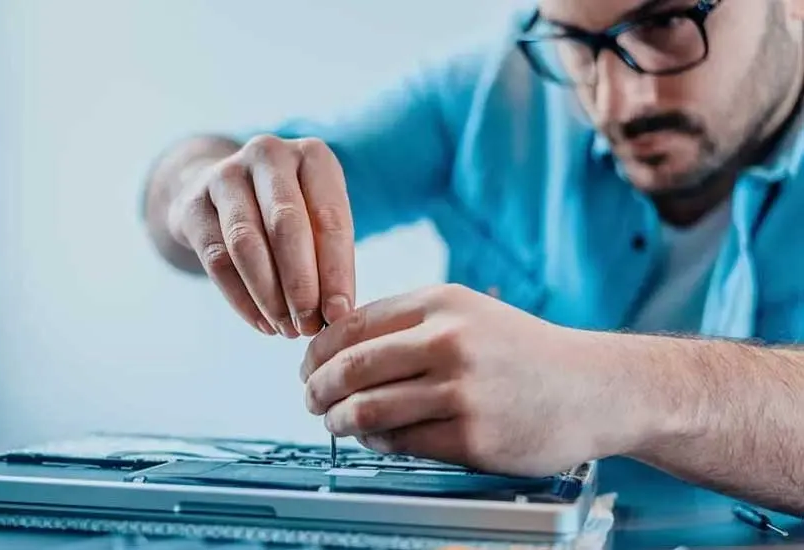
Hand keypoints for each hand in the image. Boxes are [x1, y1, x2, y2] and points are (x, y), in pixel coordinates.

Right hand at [168, 135, 354, 337]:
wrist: (225, 193)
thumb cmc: (290, 212)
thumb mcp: (319, 219)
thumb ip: (330, 258)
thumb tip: (337, 313)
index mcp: (313, 155)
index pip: (330, 217)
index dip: (336, 271)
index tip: (340, 314)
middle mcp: (268, 154)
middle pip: (286, 225)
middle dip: (301, 284)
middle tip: (309, 326)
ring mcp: (225, 175)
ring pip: (246, 243)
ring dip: (269, 295)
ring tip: (286, 329)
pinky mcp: (193, 204)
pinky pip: (217, 260)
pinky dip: (242, 299)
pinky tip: (261, 323)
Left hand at [301, 284, 649, 476]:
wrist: (595, 387)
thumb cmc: (523, 352)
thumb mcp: (469, 313)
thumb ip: (408, 324)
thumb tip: (340, 349)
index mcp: (442, 302)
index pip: (352, 325)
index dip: (317, 351)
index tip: (308, 367)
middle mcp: (449, 341)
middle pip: (351, 367)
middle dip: (317, 388)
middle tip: (310, 399)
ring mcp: (461, 390)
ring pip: (368, 409)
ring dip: (339, 420)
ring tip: (334, 423)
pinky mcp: (472, 438)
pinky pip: (401, 443)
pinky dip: (376, 442)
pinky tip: (375, 439)